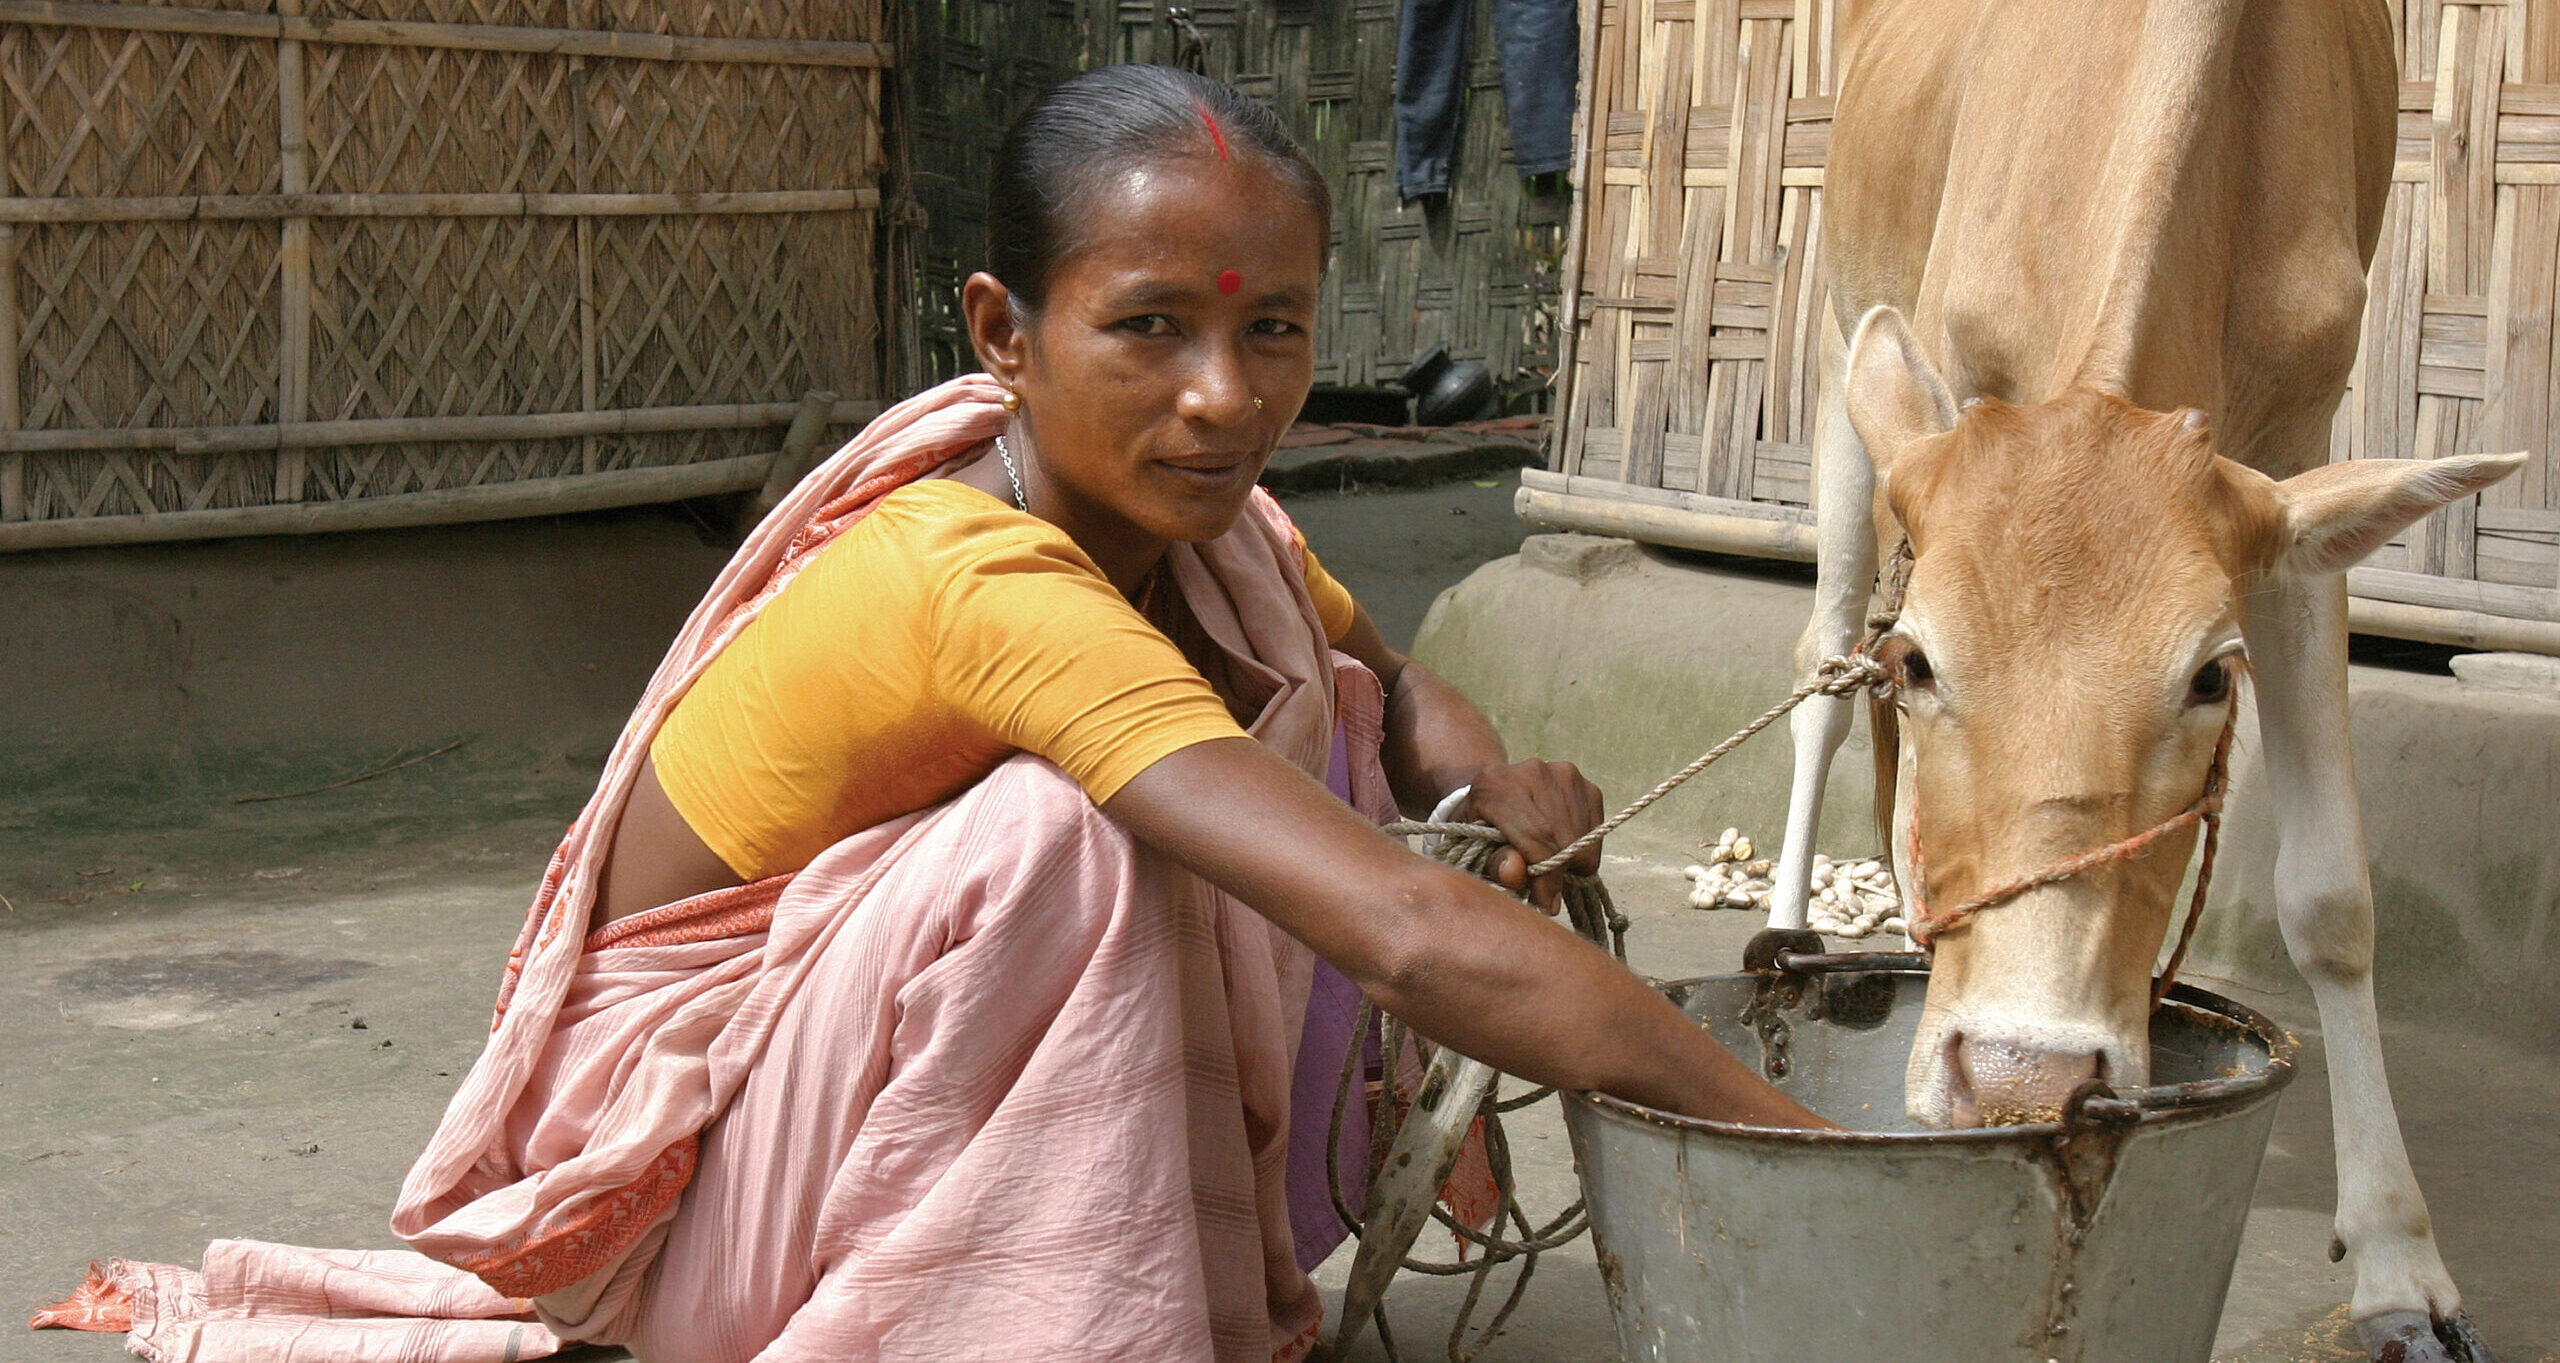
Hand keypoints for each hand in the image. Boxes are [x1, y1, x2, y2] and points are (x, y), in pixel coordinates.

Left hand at [1463, 760, 1605, 913]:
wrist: (1495, 790)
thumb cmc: (1478, 825)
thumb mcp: (1472, 847)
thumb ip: (1492, 862)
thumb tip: (1515, 874)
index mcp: (1496, 784)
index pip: (1535, 836)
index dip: (1546, 876)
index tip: (1546, 904)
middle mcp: (1534, 771)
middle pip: (1562, 838)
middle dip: (1559, 874)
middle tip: (1547, 893)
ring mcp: (1564, 774)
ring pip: (1584, 838)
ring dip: (1572, 863)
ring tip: (1547, 864)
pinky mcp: (1586, 785)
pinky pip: (1595, 831)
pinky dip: (1582, 850)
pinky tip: (1560, 847)